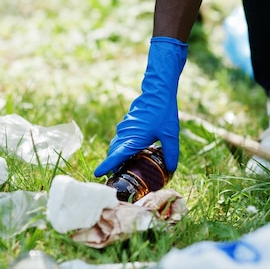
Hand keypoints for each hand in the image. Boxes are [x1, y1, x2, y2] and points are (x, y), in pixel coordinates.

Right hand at [94, 37, 187, 176]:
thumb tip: (172, 169)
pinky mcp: (127, 124)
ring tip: (125, 167)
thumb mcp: (170, 135)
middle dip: (112, 165)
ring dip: (117, 156)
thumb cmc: (163, 112)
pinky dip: (121, 147)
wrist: (158, 91)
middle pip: (113, 153)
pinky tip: (133, 151)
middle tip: (117, 177)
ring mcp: (125, 128)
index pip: (116, 156)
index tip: (98, 173)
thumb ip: (171, 153)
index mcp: (134, 139)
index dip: (107, 165)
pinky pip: (120, 139)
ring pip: (116, 145)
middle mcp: (126, 134)